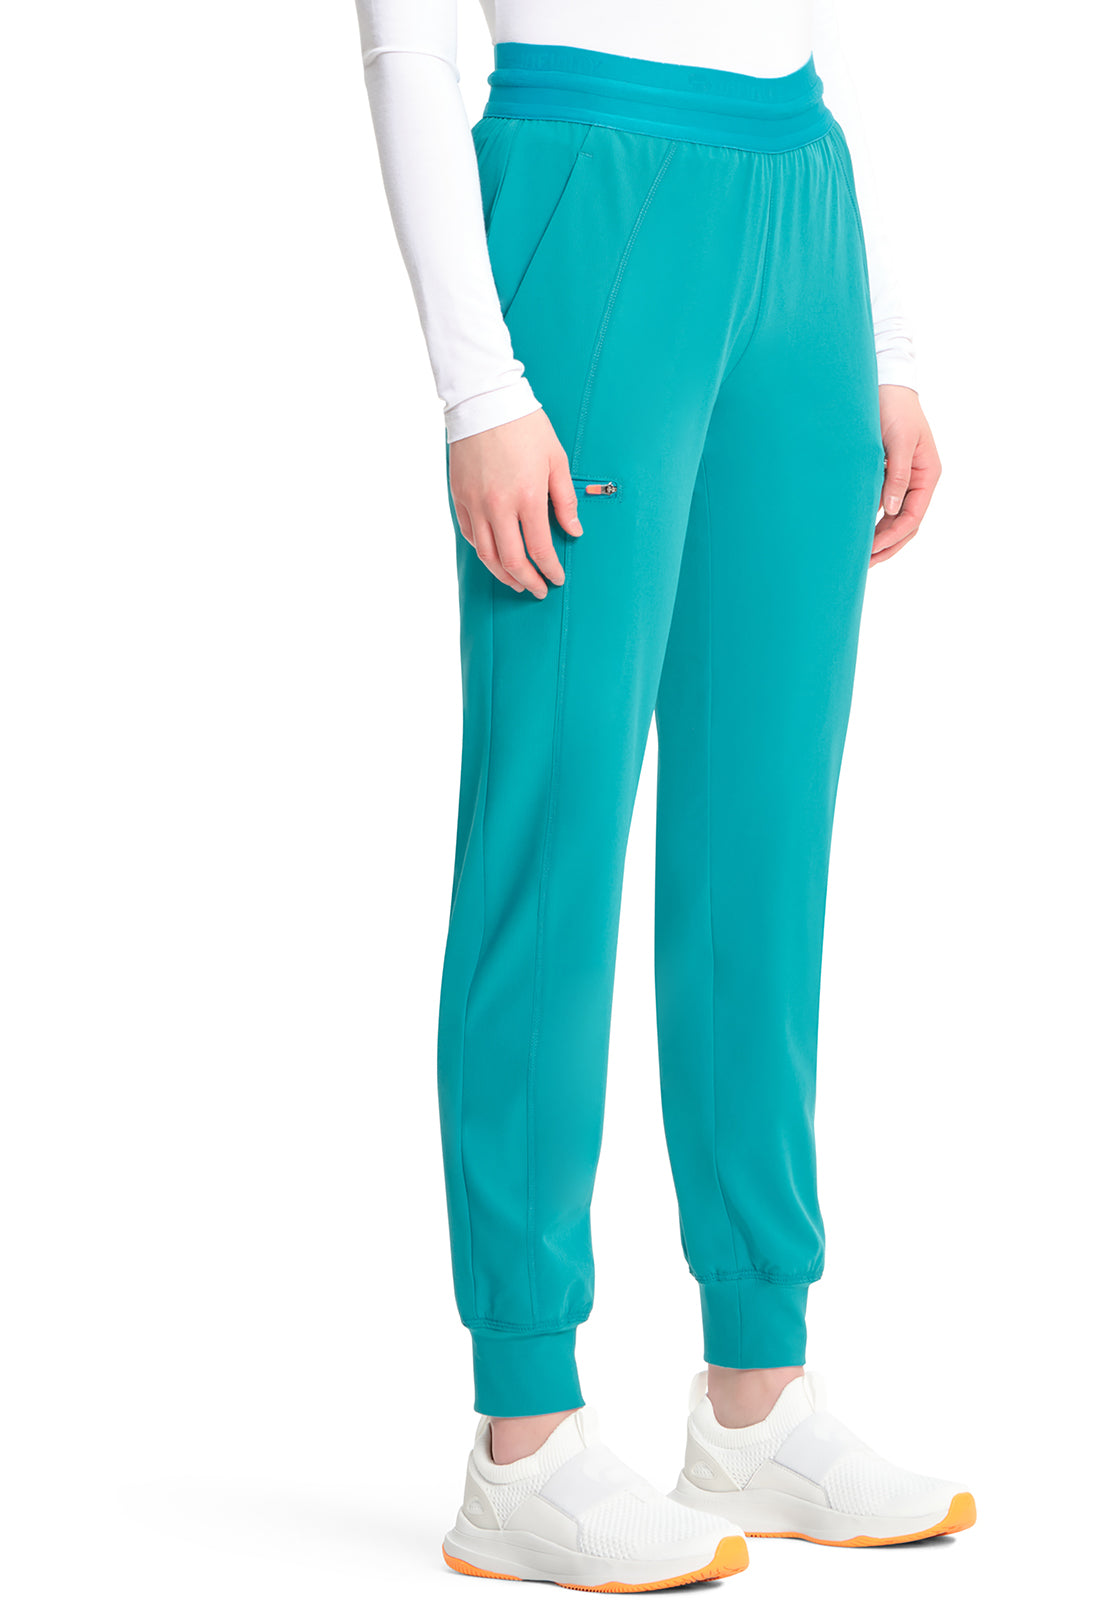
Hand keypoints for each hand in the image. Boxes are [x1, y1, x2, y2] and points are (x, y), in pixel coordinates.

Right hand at [449, 409, 583, 597]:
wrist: (485, 401)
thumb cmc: (525, 426)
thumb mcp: (556, 460)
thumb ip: (565, 500)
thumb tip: (573, 531)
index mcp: (528, 497)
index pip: (540, 549)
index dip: (550, 570)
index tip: (557, 578)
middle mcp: (499, 506)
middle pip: (512, 561)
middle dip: (528, 581)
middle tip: (539, 590)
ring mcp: (475, 503)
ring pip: (487, 555)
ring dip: (503, 575)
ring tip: (517, 582)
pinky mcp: (459, 497)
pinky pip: (470, 535)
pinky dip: (484, 551)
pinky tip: (495, 556)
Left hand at [872, 385, 941, 566]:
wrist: (884, 383)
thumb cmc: (893, 408)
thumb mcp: (898, 441)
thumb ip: (897, 475)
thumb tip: (893, 509)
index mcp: (928, 474)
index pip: (913, 517)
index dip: (893, 537)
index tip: (871, 550)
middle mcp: (918, 481)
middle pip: (906, 525)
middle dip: (886, 546)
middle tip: (862, 564)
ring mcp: (903, 480)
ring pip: (895, 520)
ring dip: (879, 539)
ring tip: (858, 556)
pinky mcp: (887, 475)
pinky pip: (884, 507)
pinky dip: (872, 522)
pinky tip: (857, 532)